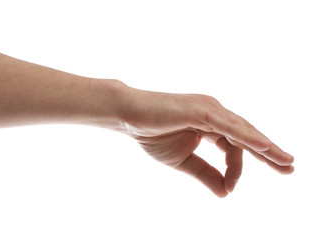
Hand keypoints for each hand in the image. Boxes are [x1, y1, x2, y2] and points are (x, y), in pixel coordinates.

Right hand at [121, 88, 293, 197]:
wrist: (129, 117)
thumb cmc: (152, 134)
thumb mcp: (184, 161)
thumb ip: (206, 173)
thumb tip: (225, 193)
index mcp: (210, 124)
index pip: (233, 146)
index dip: (236, 169)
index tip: (230, 189)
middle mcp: (214, 113)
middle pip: (247, 135)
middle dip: (269, 152)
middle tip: (290, 167)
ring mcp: (209, 109)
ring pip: (242, 130)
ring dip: (265, 146)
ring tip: (285, 161)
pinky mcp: (201, 110)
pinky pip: (229, 126)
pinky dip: (247, 136)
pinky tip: (266, 147)